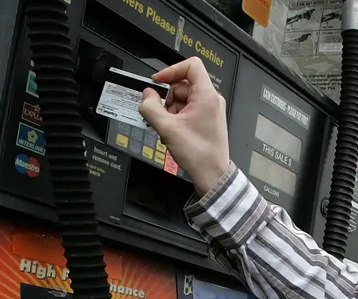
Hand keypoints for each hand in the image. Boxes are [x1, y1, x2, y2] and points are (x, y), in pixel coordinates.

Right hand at [138, 56, 229, 195]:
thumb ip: (151, 108)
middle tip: (158, 112)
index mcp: (207, 96)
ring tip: (167, 125)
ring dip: (170, 108)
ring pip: (183, 98)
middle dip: (167, 96)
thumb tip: (146, 96)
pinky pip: (187, 108)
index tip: (158, 81)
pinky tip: (172, 130)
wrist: (211, 174)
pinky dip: (176, 116)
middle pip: (183, 84)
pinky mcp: (206, 119)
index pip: (191, 65)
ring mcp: (210, 109)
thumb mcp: (167, 129)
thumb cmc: (199, 154)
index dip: (171, 70)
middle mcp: (211, 99)